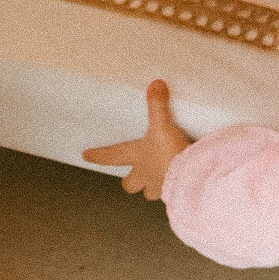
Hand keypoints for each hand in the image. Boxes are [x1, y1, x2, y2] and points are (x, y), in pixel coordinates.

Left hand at [83, 79, 191, 200]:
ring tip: (157, 180)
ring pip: (150, 192)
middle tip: (131, 177)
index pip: (111, 156)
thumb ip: (158, 105)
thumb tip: (156, 85)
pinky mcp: (176, 193)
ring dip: (151, 188)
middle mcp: (146, 174)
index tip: (86, 155)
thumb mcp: (163, 126)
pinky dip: (172, 190)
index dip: (98, 155)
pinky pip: (170, 194)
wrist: (192, 177)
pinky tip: (179, 184)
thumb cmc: (172, 154)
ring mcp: (160, 187)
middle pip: (130, 184)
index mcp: (138, 156)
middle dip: (130, 181)